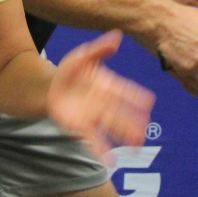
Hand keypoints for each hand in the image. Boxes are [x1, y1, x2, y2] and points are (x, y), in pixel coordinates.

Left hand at [48, 31, 155, 160]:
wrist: (49, 88)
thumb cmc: (70, 71)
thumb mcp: (83, 56)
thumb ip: (100, 49)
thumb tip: (117, 36)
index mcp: (107, 85)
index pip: (124, 91)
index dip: (135, 96)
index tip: (148, 102)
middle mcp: (104, 102)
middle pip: (122, 113)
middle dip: (133, 122)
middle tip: (146, 130)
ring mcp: (94, 116)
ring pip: (112, 127)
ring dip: (123, 137)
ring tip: (136, 148)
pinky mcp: (81, 127)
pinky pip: (94, 139)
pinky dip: (102, 149)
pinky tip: (110, 160)